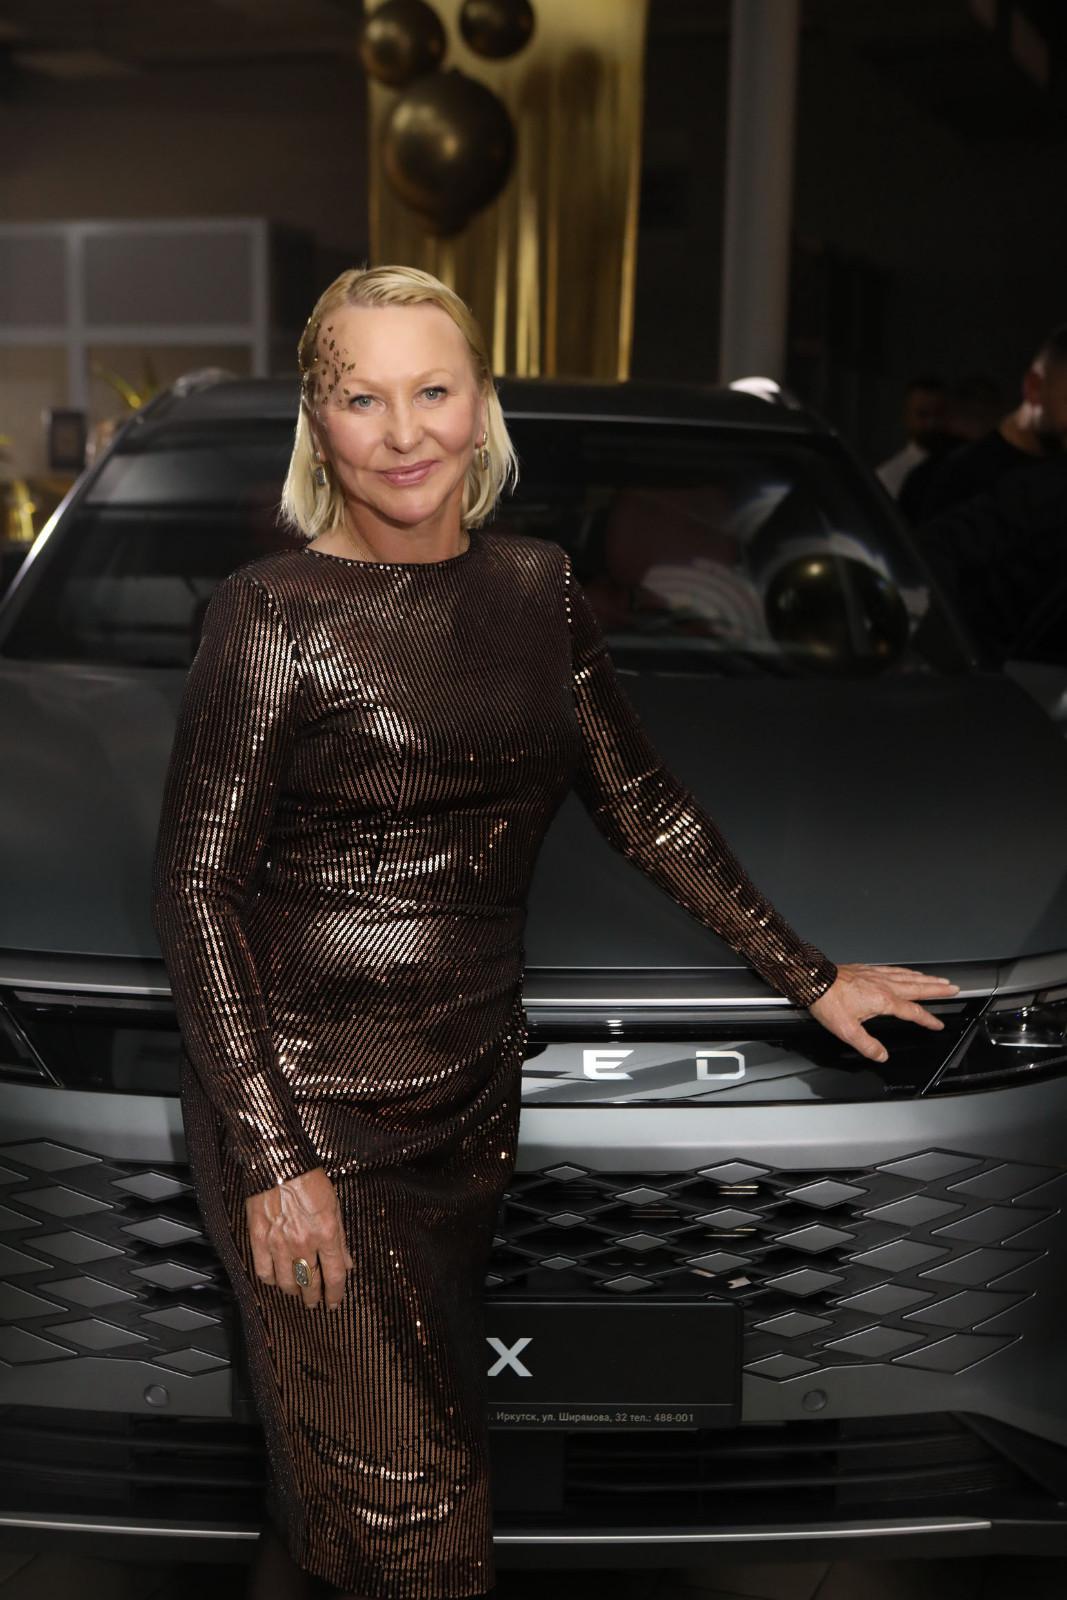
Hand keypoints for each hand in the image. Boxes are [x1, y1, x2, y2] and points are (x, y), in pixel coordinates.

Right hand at [245, 1166, 354, 1311]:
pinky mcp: (259, 1240)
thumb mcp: (335, 1206)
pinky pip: (264, 1271)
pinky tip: (277, 1280)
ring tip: (298, 1294)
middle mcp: (303, 1242)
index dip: (336, 1293)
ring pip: (287, 1283)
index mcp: (326, 1233)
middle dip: (315, 1297)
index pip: (335, 1275)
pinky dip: (271, 1280)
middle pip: (310, 1283)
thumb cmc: (308, 1179)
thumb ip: (341, 1238)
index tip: (335, 1302)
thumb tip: (347, 1262)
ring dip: (294, 1292)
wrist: (279, 1163)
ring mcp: (279, 1243)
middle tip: (316, 1302)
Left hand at [808, 963, 959, 1062]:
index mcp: (883, 1000)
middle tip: (953, 988)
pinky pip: (894, 970)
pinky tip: (908, 972)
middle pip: (917, 987)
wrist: (813, 980)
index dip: (927, 1019)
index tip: (938, 1024)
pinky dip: (907, 971)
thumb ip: (867, 1045)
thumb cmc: (828, 1002)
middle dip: (937, 989)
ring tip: (938, 980)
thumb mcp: (847, 1031)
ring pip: (907, 976)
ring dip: (925, 979)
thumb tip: (881, 1056)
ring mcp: (876, 975)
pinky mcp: (868, 970)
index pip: (912, 1011)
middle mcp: (883, 985)